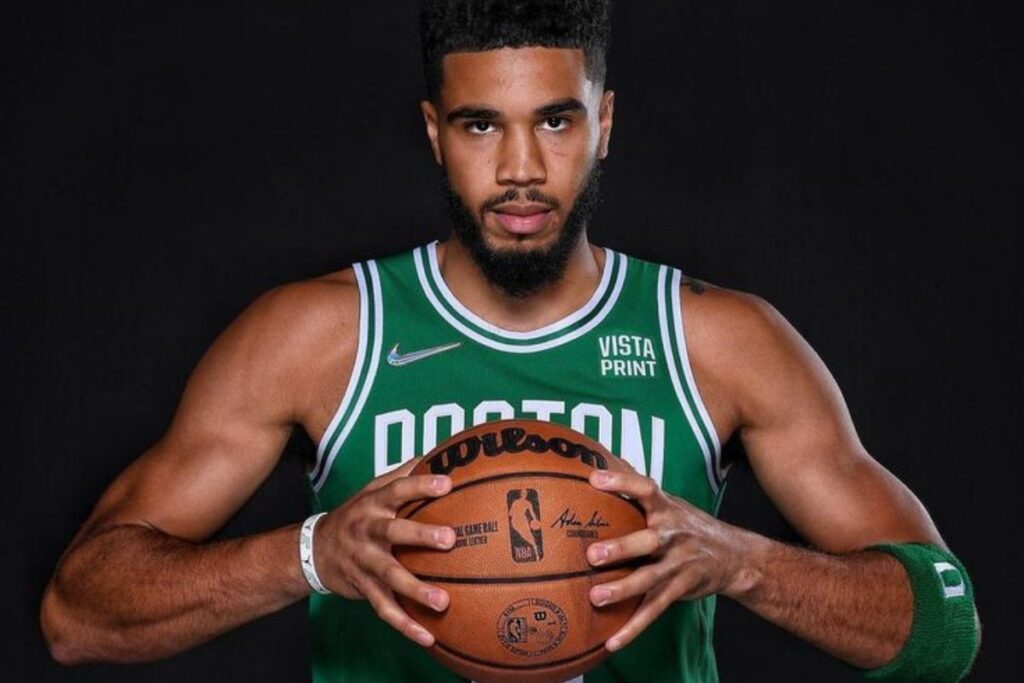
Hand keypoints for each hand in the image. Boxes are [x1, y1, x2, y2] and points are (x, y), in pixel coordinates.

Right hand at [313, 459, 455, 646]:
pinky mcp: (364, 589)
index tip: (446, 483)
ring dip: (416, 590)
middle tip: (449, 539)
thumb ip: (401, 474)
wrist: (313, 550)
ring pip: (390, 577)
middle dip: (420, 536)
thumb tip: (433, 454)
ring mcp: (364, 563)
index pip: (397, 490)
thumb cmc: (356, 515)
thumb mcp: (371, 489)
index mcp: (372, 505)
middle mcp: (367, 532)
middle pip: (392, 532)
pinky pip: (385, 610)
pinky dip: (405, 625)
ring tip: (443, 602)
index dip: (420, 485)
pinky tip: (428, 636)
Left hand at [585, 469, 751, 651]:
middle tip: (592, 555)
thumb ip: (637, 489)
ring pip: (650, 579)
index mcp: (667, 508)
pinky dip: (633, 627)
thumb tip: (601, 462)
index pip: (644, 489)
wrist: (735, 556)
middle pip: (648, 541)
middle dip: (621, 548)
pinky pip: (655, 609)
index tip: (595, 479)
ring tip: (596, 597)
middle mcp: (673, 535)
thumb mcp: (670, 502)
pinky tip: (612, 641)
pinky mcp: (680, 588)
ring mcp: (678, 564)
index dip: (621, 482)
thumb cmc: (688, 525)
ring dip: (623, 590)